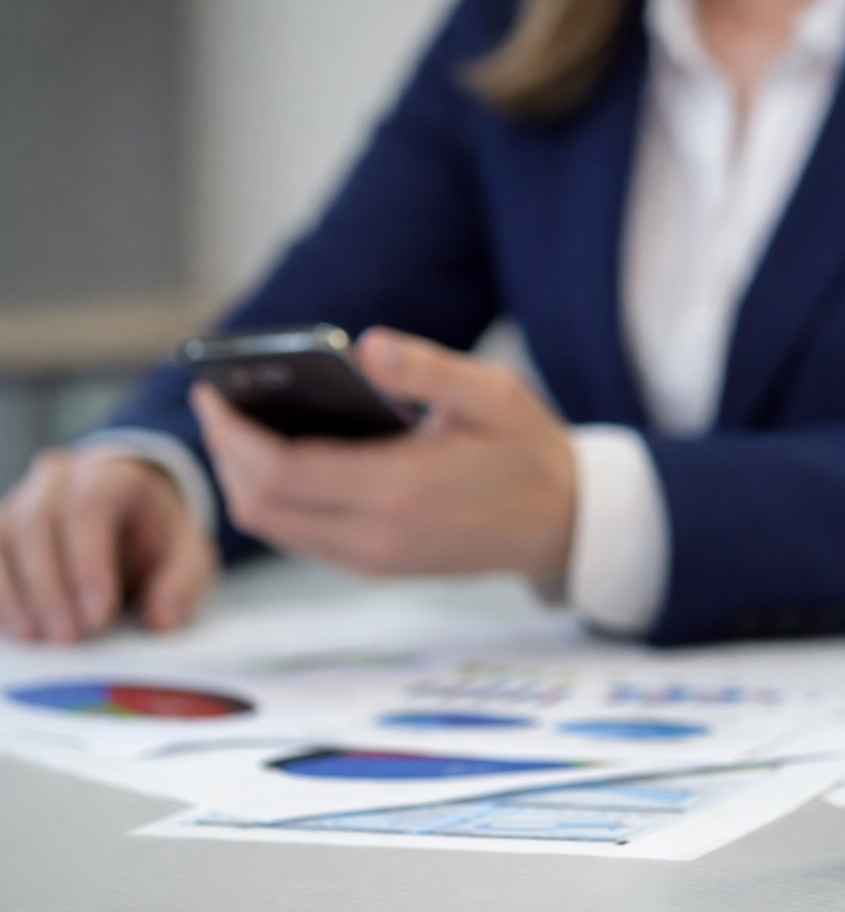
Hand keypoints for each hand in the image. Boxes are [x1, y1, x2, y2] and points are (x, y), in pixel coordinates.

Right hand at [0, 449, 217, 641]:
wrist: (131, 517)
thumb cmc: (157, 538)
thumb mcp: (188, 555)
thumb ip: (182, 584)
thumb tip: (161, 620)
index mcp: (110, 476)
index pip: (88, 507)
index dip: (88, 564)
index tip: (98, 615)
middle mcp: (57, 480)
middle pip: (37, 522)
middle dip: (50, 585)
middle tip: (67, 636)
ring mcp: (20, 501)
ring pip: (1, 538)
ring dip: (12, 592)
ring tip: (34, 637)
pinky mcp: (1, 530)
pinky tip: (11, 627)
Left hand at [191, 327, 576, 592]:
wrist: (565, 524)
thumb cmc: (529, 451)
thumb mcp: (493, 395)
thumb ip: (428, 370)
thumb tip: (365, 346)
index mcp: (398, 488)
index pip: (279, 470)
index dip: (232, 434)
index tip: (213, 393)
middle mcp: (376, 535)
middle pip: (260, 507)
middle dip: (226, 456)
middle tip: (220, 406)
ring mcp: (374, 558)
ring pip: (274, 528)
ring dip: (245, 481)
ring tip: (242, 429)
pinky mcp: (378, 565)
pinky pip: (301, 538)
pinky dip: (275, 501)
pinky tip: (283, 459)